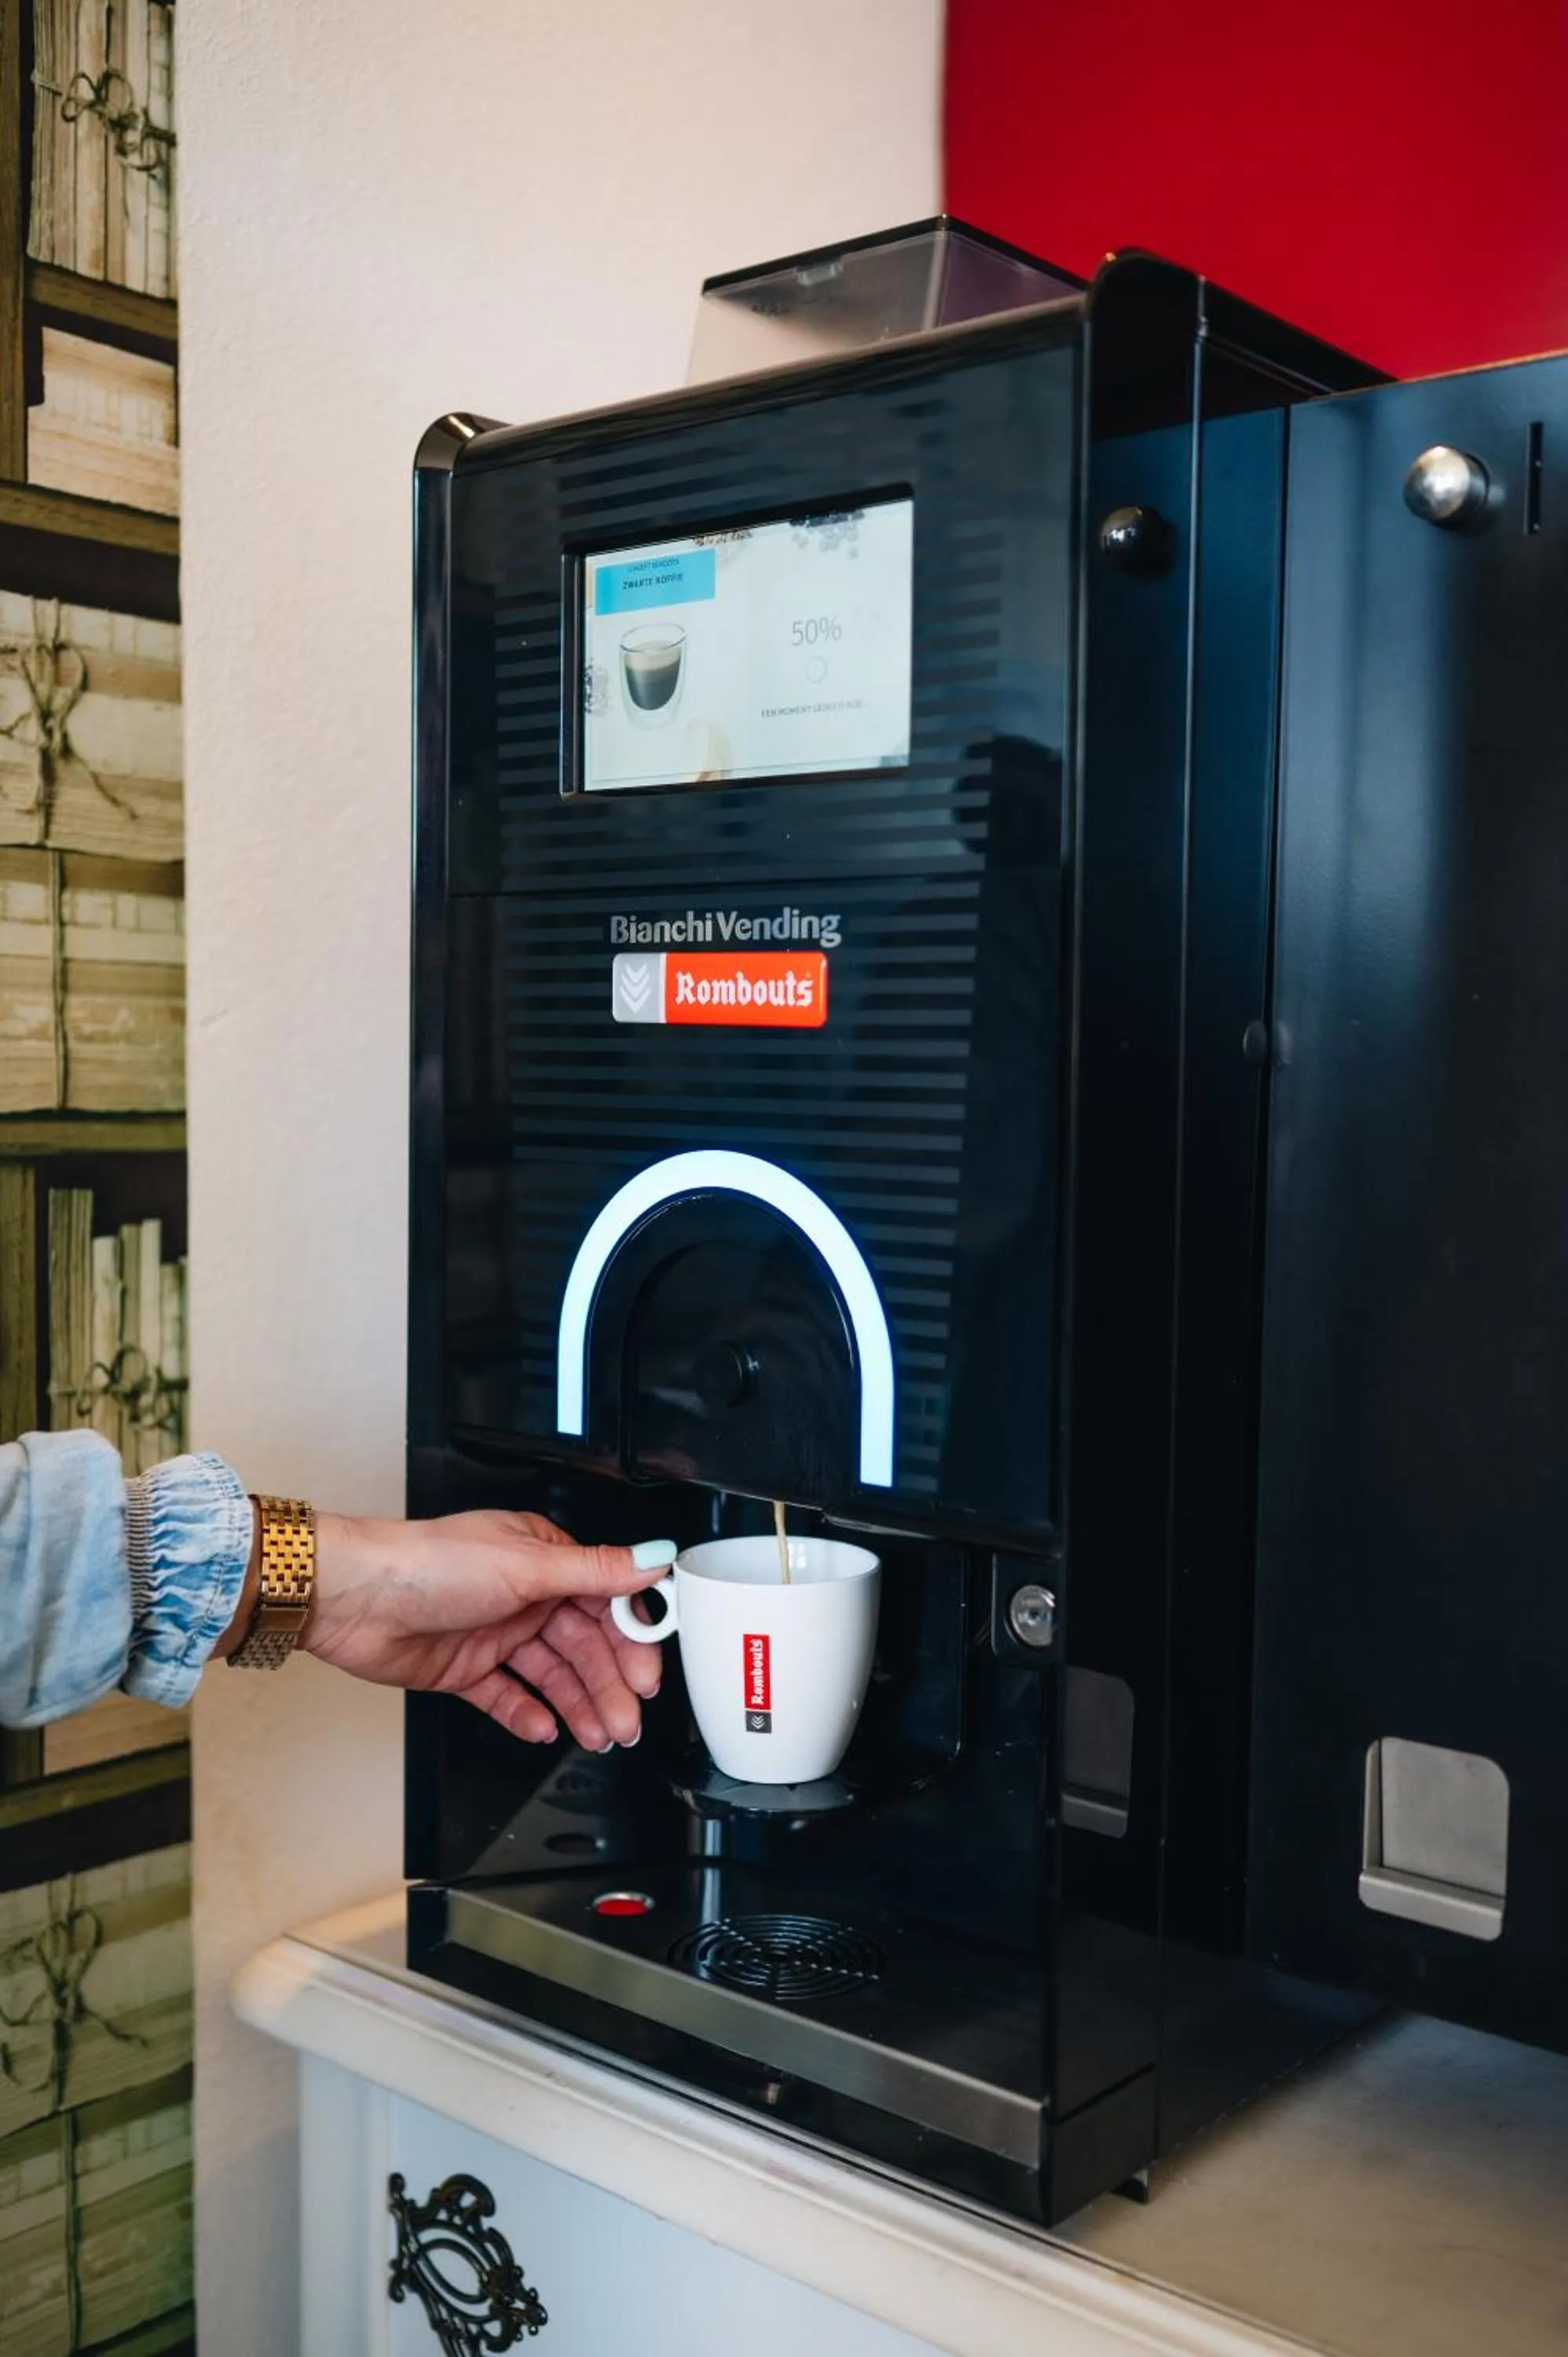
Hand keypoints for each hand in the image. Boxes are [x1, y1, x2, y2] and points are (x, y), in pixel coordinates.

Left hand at [294, 1510, 674, 1748]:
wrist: (353, 1600)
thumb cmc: (428, 1564)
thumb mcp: (525, 1565)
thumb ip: (595, 1571)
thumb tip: (655, 1556)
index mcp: (542, 1558)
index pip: (605, 1601)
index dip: (631, 1639)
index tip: (649, 1673)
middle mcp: (523, 1593)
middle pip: (583, 1644)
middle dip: (609, 1684)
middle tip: (628, 1719)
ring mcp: (495, 1632)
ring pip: (551, 1675)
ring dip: (578, 1705)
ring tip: (598, 1735)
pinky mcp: (466, 1668)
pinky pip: (508, 1696)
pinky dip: (529, 1713)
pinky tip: (546, 1729)